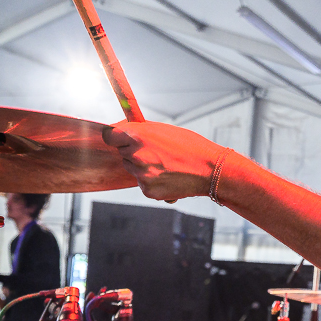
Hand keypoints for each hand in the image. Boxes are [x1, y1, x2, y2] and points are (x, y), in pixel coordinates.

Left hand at [103, 121, 227, 200]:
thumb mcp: (164, 130)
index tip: (119, 138)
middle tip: (155, 151)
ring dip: (143, 167)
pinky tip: (169, 176)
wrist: (210, 170)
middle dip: (133, 151)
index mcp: (137, 136)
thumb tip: (122, 131)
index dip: (115, 136)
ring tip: (166, 164)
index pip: (109, 136)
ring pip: (133, 169)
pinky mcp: (147, 191)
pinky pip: (143, 184)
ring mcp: (141, 175)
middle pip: (122, 153)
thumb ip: (141, 131)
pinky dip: (153, 181)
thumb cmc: (191, 147)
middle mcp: (136, 155)